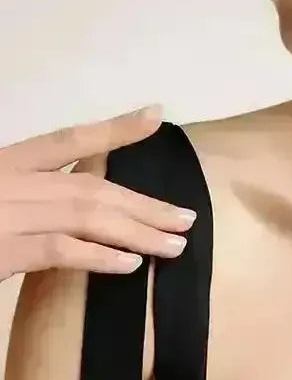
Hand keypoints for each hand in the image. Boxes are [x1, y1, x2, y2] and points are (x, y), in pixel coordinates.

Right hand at [0, 106, 195, 281]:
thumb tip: (86, 198)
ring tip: (172, 245)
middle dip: (144, 205)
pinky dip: (98, 255)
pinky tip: (130, 263)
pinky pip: (60, 250)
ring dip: (137, 231)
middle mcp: (14, 182)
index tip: (156, 116)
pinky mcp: (4, 250)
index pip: (71, 139)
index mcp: (10, 161)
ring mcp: (9, 215)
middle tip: (186, 219)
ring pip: (88, 217)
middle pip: (93, 188)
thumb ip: (35, 188)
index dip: (116, 130)